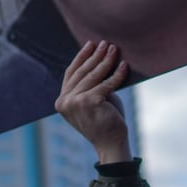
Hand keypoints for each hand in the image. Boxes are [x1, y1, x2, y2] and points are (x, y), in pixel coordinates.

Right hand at [55, 42, 131, 162]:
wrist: (111, 144)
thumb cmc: (105, 121)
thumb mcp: (92, 100)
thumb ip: (89, 84)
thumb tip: (98, 58)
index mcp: (62, 101)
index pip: (71, 73)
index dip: (81, 57)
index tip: (90, 44)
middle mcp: (65, 101)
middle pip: (82, 72)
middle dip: (95, 56)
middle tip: (105, 43)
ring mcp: (75, 102)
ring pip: (93, 76)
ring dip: (106, 61)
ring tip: (114, 49)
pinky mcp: (89, 102)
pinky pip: (107, 84)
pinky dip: (117, 74)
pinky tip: (124, 66)